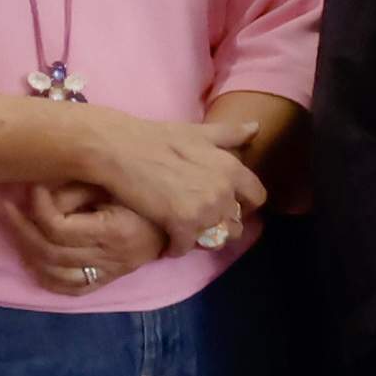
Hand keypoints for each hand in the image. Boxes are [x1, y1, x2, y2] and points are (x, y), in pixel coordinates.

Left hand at [4, 179, 162, 296]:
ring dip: (28, 251)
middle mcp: (112, 257)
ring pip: (55, 273)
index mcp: (115, 231)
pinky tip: (34, 258)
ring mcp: (111, 272)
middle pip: (51, 252)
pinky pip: (73, 288)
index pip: (60, 229)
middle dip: (22, 229)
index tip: (31, 189)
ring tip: (16, 229)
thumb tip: (40, 201)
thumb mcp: (112, 181)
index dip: (38, 208)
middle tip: (8, 208)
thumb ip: (75, 191)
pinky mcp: (110, 278)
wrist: (180, 217)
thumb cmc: (146, 191)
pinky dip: (48, 278)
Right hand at [83, 109, 269, 249]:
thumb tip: (255, 128)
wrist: (118, 149)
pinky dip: (175, 247)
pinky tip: (166, 239)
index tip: (226, 205)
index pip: (257, 197)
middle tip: (199, 222)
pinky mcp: (181, 225)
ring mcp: (204, 210)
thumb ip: (228, 134)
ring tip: (185, 232)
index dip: (242, 204)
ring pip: (214, 240)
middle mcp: (224, 191)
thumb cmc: (156, 138)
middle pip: (236, 224)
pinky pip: (186, 248)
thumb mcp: (198, 133)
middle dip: (219, 225)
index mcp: (231, 168)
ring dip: (200, 239)